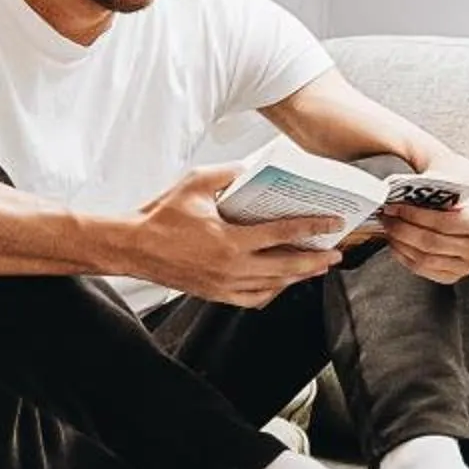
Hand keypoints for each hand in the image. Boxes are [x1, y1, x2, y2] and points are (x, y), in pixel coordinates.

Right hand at [128, 164, 343, 308]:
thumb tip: (252, 169)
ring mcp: (224, 285)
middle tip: (335, 253)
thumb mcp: (195, 183)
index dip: (312, 227)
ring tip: (315, 267)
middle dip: (316, 260)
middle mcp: (232, 268)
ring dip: (298, 277)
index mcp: (230, 241)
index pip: (282, 233)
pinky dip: (273, 291)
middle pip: (287, 267)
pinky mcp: (216, 294)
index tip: (332, 223)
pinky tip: (281, 282)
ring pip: (273, 286)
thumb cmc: (161, 216)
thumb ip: (228, 174)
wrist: (133, 247)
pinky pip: (254, 298)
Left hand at [378, 154, 468, 286]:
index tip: (395, 206)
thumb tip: (396, 179)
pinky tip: (394, 241)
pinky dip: (404, 255)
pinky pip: (423, 269)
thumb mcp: (448, 174)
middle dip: (403, 229)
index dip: (416, 216)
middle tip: (386, 216)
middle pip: (432, 243)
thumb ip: (425, 176)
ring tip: (388, 227)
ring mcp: (466, 265)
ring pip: (425, 259)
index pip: (445, 222)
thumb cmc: (459, 190)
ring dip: (401, 243)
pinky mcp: (452, 275)